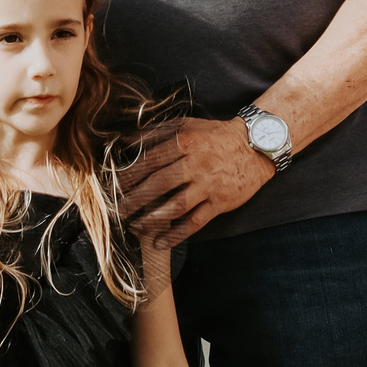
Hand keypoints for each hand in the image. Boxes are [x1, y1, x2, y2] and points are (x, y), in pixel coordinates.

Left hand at [122, 118, 265, 247]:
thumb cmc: (215, 136)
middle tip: (116, 210)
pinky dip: (176, 234)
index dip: (128, 174)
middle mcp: (196, 164)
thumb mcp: (186, 125)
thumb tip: (124, 141)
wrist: (255, 147)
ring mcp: (209, 185)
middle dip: (133, 199)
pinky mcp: (220, 203)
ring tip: (133, 226)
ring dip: (151, 219)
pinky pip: (195, 222)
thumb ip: (155, 132)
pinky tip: (159, 242)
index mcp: (185, 142)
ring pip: (175, 206)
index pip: (150, 160)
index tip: (111, 185)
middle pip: (158, 184)